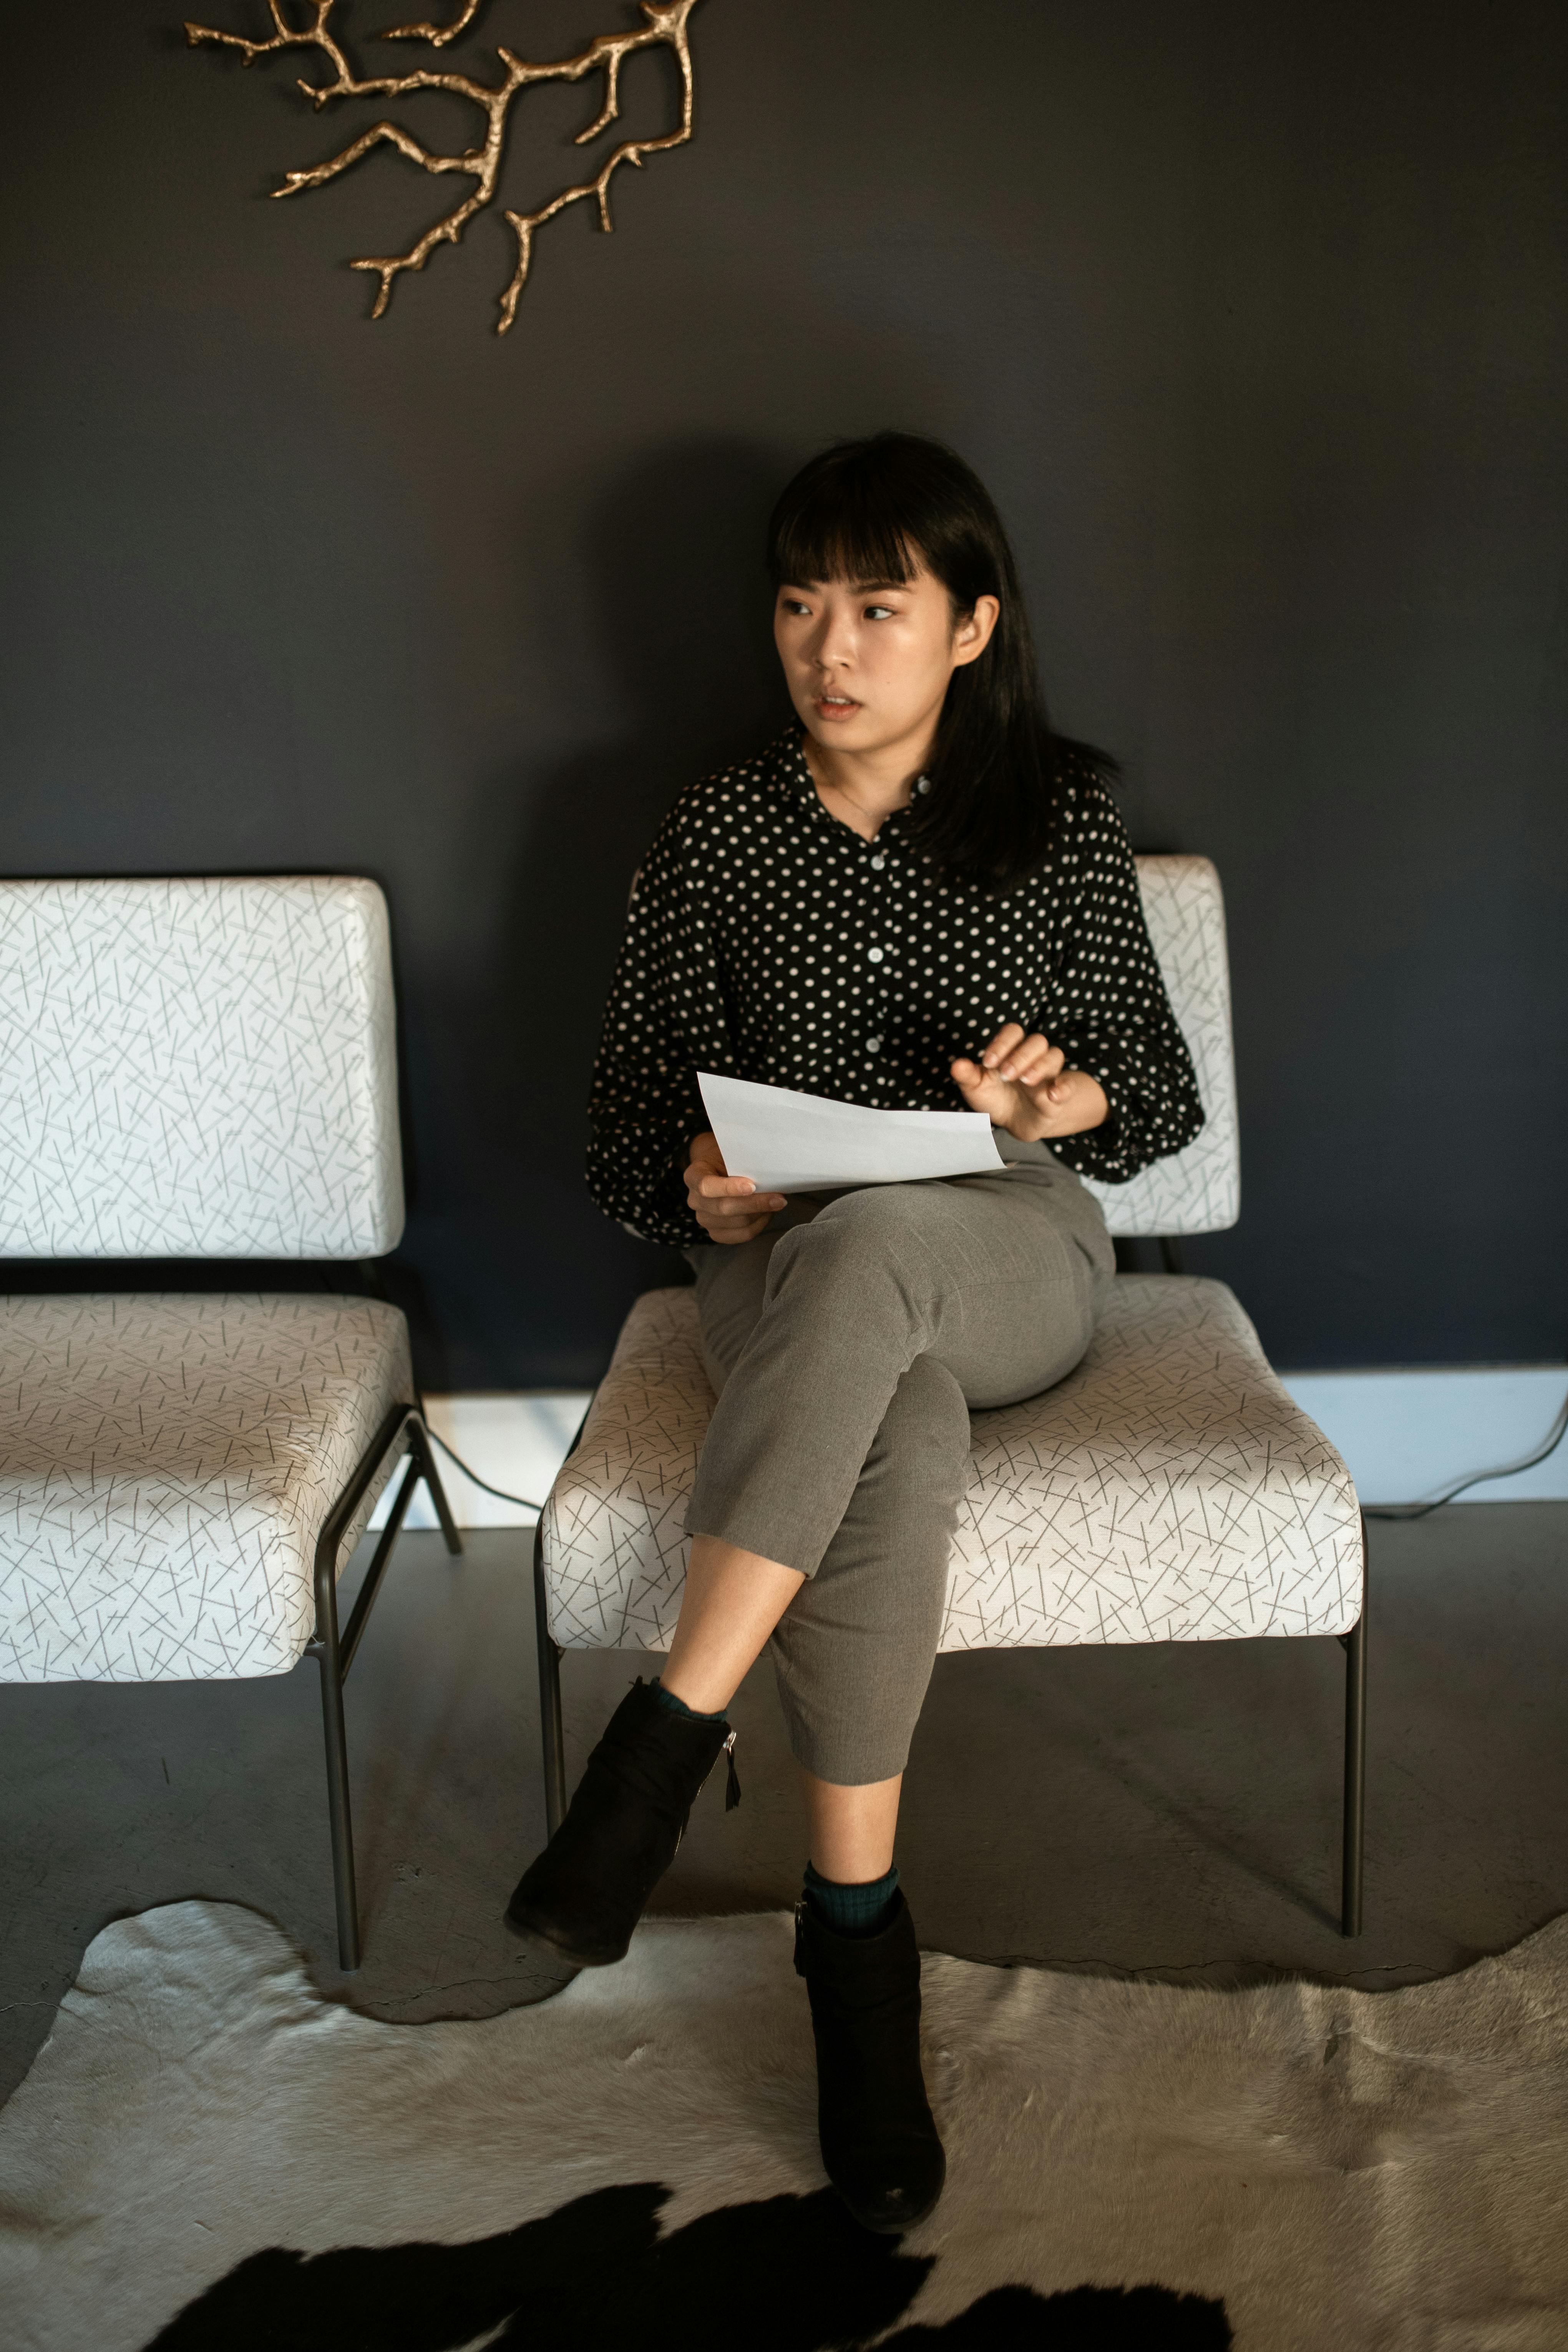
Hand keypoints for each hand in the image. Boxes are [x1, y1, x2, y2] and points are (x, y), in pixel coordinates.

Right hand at [683, 1130, 786, 1244]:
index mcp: (693, 1176)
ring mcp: (704, 1219)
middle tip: (780, 1198)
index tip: (752, 1186)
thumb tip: (772, 1173)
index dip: (728, 1188)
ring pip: (737, 1223)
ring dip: (761, 1213)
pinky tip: (768, 1213)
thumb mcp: (732, 1153)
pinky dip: (760, 1224)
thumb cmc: (729, 1160)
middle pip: (724, 1208)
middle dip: (755, 1203)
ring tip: (777, 1202)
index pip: (706, 1186)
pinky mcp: (717, 1233)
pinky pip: (742, 1235)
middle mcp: (694, 1200)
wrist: (720, 1170)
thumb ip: (744, 1162)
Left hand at [950, 1025, 1108, 1141]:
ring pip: (1054, 1056)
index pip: (1013, 1032)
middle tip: (1006, 1074)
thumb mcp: (976, 1087)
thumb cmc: (994, 1097)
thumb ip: (967, 1075)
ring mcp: (1047, 1075)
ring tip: (1026, 1080)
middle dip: (1021, 1055)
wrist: (1012, 1121)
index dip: (1002, 1042)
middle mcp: (1032, 1057)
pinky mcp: (1058, 1095)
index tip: (988, 1062)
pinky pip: (1068, 1085)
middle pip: (1037, 1041)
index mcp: (1011, 1050)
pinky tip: (1053, 1093)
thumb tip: (956, 1065)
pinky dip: (1064, 1087)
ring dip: (1040, 1066)